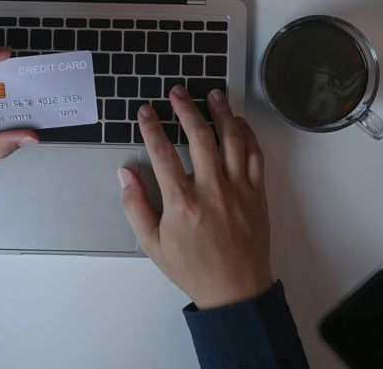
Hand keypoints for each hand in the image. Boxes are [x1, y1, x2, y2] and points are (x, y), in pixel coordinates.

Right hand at [119, 85, 271, 309]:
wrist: (234, 290)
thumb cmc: (192, 268)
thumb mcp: (151, 243)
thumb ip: (135, 205)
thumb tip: (125, 174)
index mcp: (182, 202)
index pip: (162, 152)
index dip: (151, 127)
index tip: (145, 111)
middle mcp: (212, 190)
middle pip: (199, 136)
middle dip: (186, 108)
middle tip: (177, 93)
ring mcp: (238, 190)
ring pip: (232, 139)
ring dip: (221, 112)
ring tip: (212, 94)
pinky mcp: (257, 194)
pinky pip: (255, 155)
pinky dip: (247, 134)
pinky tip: (238, 122)